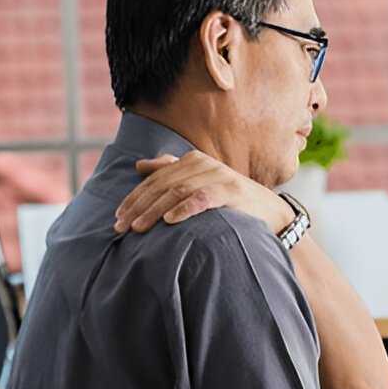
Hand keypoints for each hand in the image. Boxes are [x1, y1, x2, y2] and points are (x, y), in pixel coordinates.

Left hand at [113, 151, 291, 233]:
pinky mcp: (231, 191)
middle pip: (163, 185)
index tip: (118, 216)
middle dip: (139, 206)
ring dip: (154, 211)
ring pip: (177, 192)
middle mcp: (203, 164)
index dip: (134, 197)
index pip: (156, 179)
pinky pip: (202, 198)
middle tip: (121, 226)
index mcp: (192, 160)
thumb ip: (171, 172)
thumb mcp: (199, 183)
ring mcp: (218, 176)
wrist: (270, 213)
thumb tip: (140, 166)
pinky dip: (184, 209)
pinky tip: (169, 221)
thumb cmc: (231, 201)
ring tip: (138, 228)